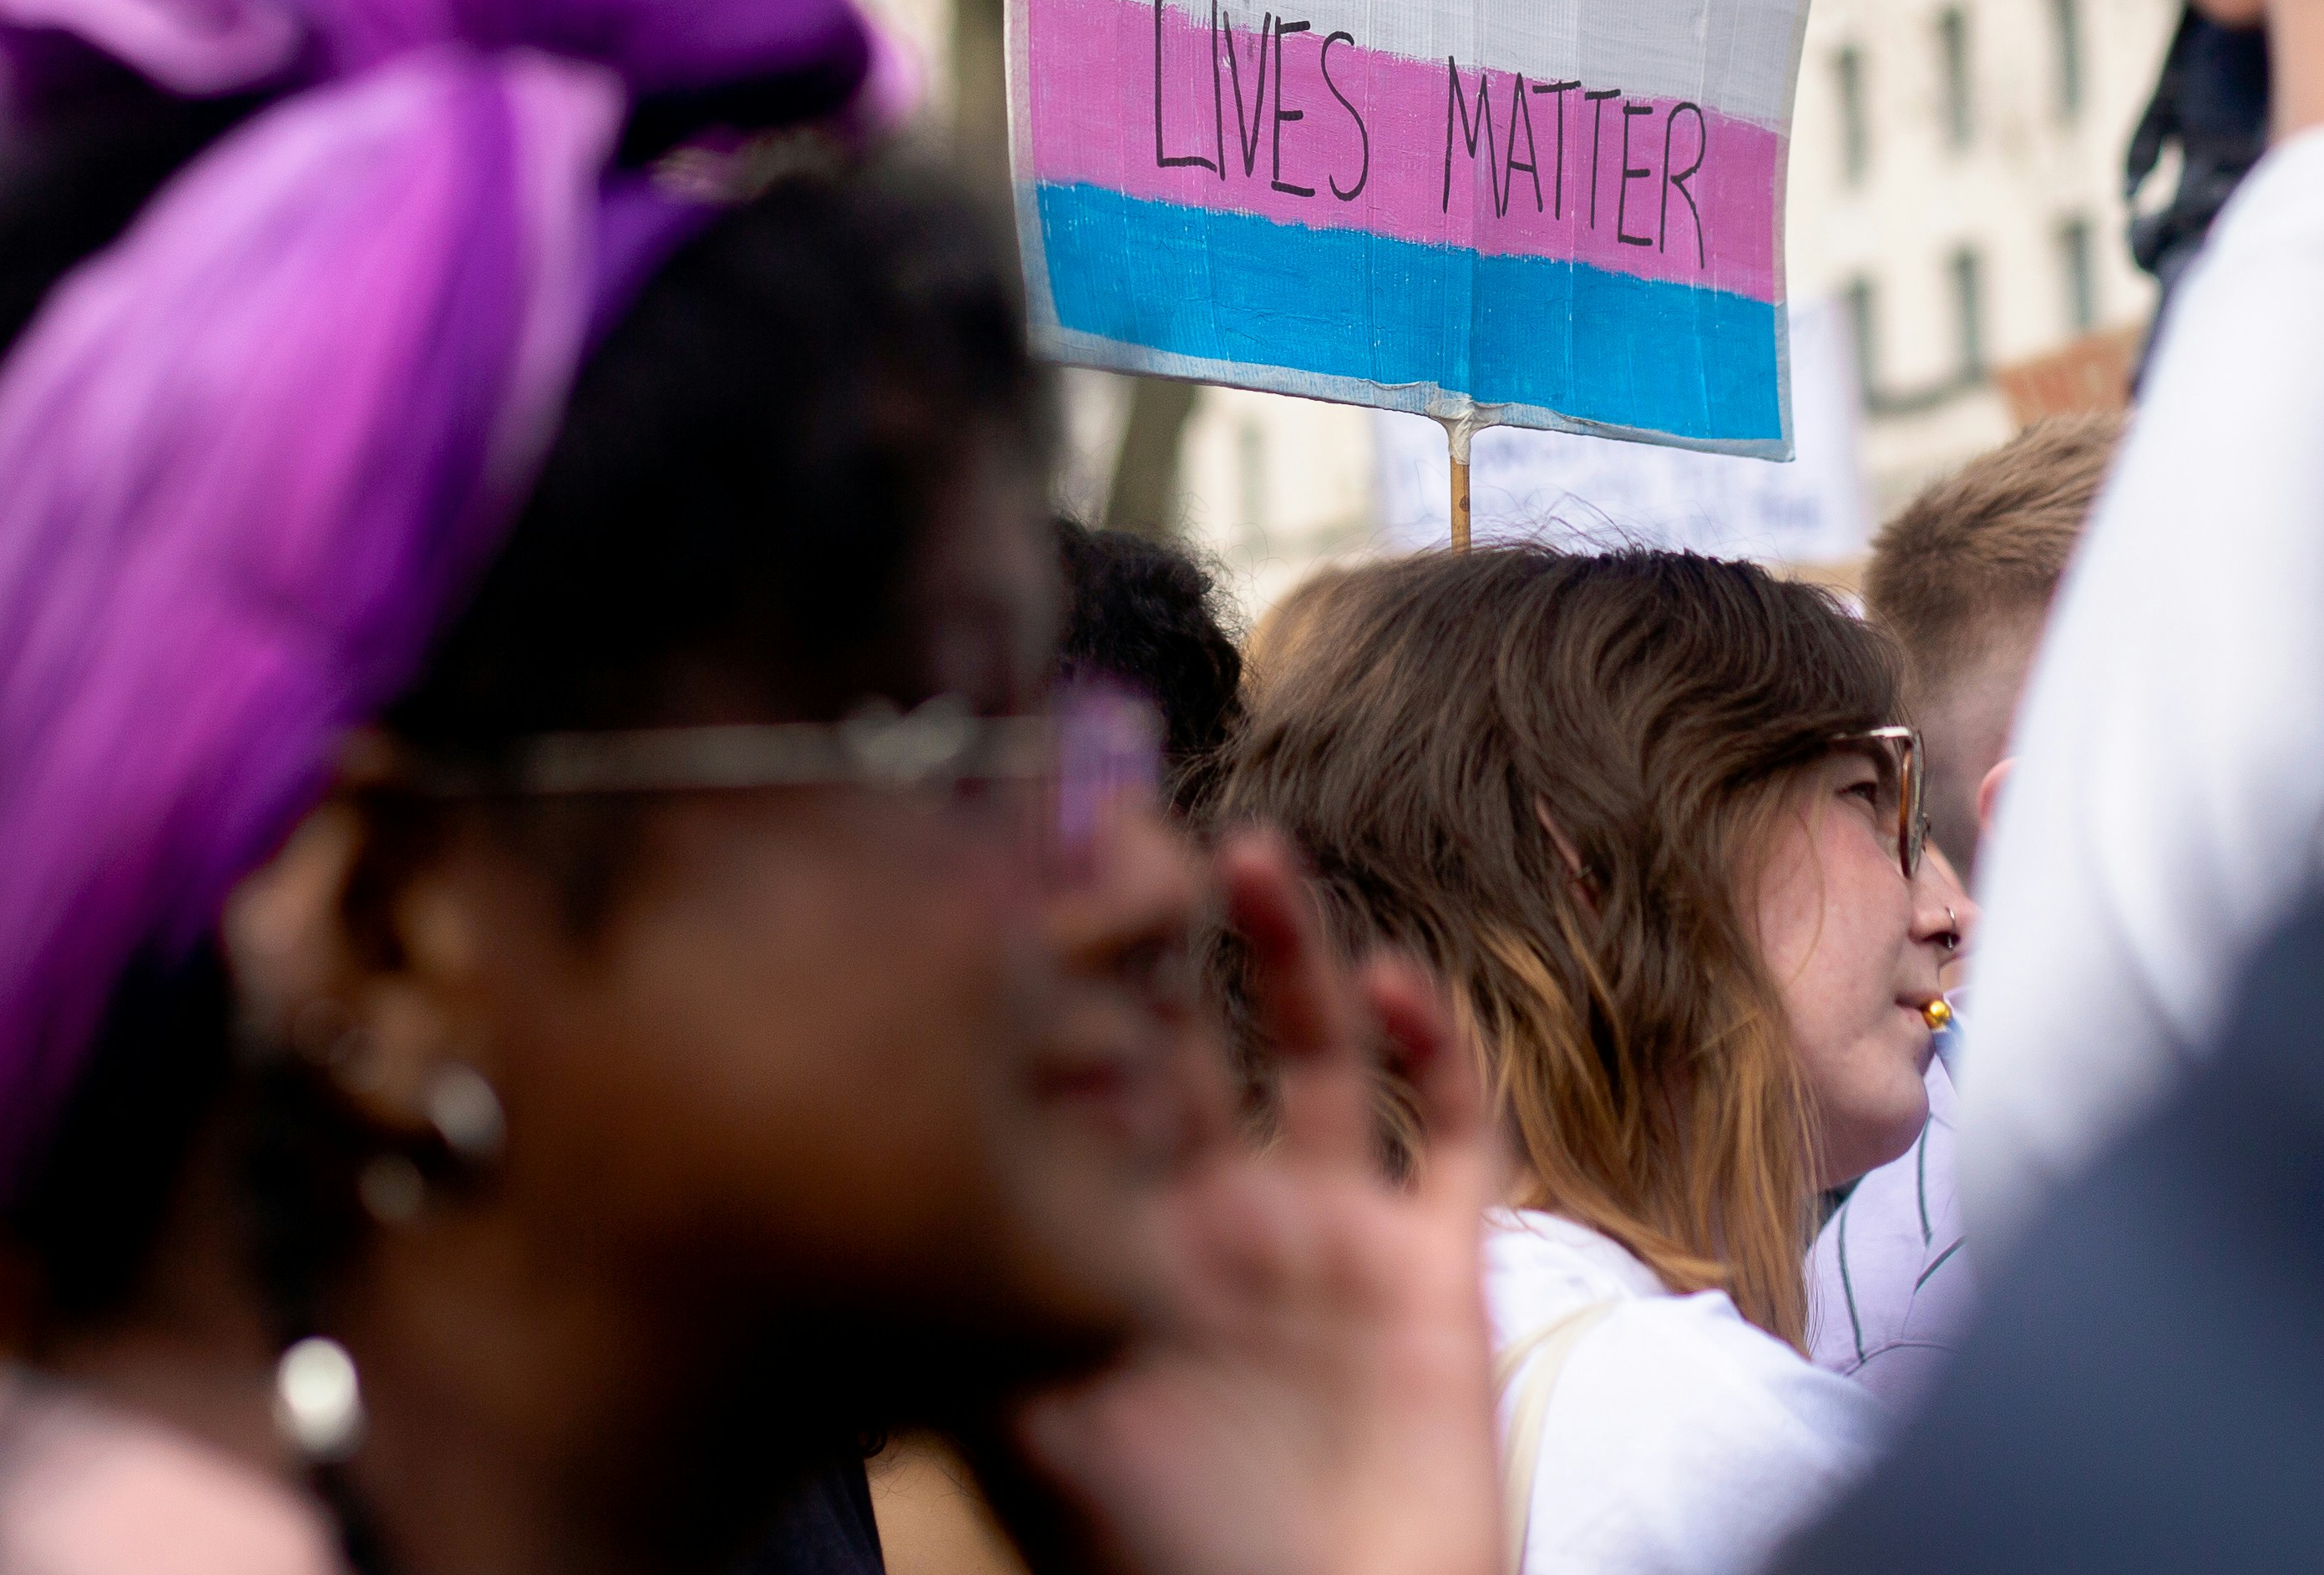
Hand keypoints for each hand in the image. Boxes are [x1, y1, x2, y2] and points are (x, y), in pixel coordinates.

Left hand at [997, 830, 1506, 1574]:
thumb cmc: (1163, 1565)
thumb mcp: (1031, 1439)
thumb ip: (971, 1314)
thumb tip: (874, 1187)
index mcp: (1117, 1245)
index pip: (1080, 1078)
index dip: (1058, 983)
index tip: (1019, 878)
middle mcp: (1218, 1214)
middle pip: (1191, 1031)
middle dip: (1162, 931)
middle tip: (1129, 822)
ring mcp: (1329, 1228)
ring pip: (1314, 1046)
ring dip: (1289, 946)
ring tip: (1252, 854)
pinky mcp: (1433, 1262)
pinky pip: (1449, 1131)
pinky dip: (1436, 1050)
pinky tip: (1393, 984)